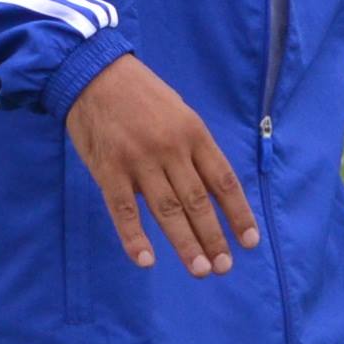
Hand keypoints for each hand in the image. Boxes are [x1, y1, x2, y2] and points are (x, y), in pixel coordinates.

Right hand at [65, 55, 259, 277]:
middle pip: (197, 201)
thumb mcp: (179, 111)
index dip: (238, 213)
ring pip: (167, 210)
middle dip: (213, 237)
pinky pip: (124, 210)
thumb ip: (192, 149)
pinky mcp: (109, 170)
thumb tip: (208, 192)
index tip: (249, 241)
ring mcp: (139, 160)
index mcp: (193, 132)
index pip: (223, 180)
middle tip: (223, 268)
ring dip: (185, 243)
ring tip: (199, 270)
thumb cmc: (141, 93)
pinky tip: (146, 260)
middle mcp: (171, 148)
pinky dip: (135, 237)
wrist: (94, 73)